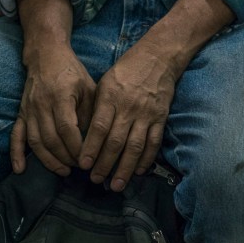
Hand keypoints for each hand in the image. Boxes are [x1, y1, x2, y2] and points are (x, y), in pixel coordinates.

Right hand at [10, 45, 95, 175]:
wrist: (46, 55)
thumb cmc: (72, 72)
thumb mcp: (88, 88)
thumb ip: (89, 113)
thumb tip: (92, 142)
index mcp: (60, 96)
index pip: (67, 129)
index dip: (76, 148)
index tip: (87, 159)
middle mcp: (41, 104)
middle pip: (51, 139)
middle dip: (66, 157)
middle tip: (79, 167)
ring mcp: (28, 110)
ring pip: (35, 141)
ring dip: (49, 160)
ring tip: (63, 171)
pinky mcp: (21, 113)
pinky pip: (16, 136)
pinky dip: (16, 154)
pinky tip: (20, 170)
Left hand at [77, 42, 177, 190]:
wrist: (158, 58)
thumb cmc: (126, 70)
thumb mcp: (104, 83)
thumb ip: (97, 108)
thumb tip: (85, 135)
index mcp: (111, 98)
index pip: (99, 128)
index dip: (90, 148)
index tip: (83, 165)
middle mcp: (128, 108)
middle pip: (115, 142)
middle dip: (104, 164)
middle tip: (96, 180)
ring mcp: (146, 114)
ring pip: (135, 147)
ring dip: (125, 168)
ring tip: (117, 184)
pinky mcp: (160, 118)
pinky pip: (153, 143)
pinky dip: (146, 159)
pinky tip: (138, 171)